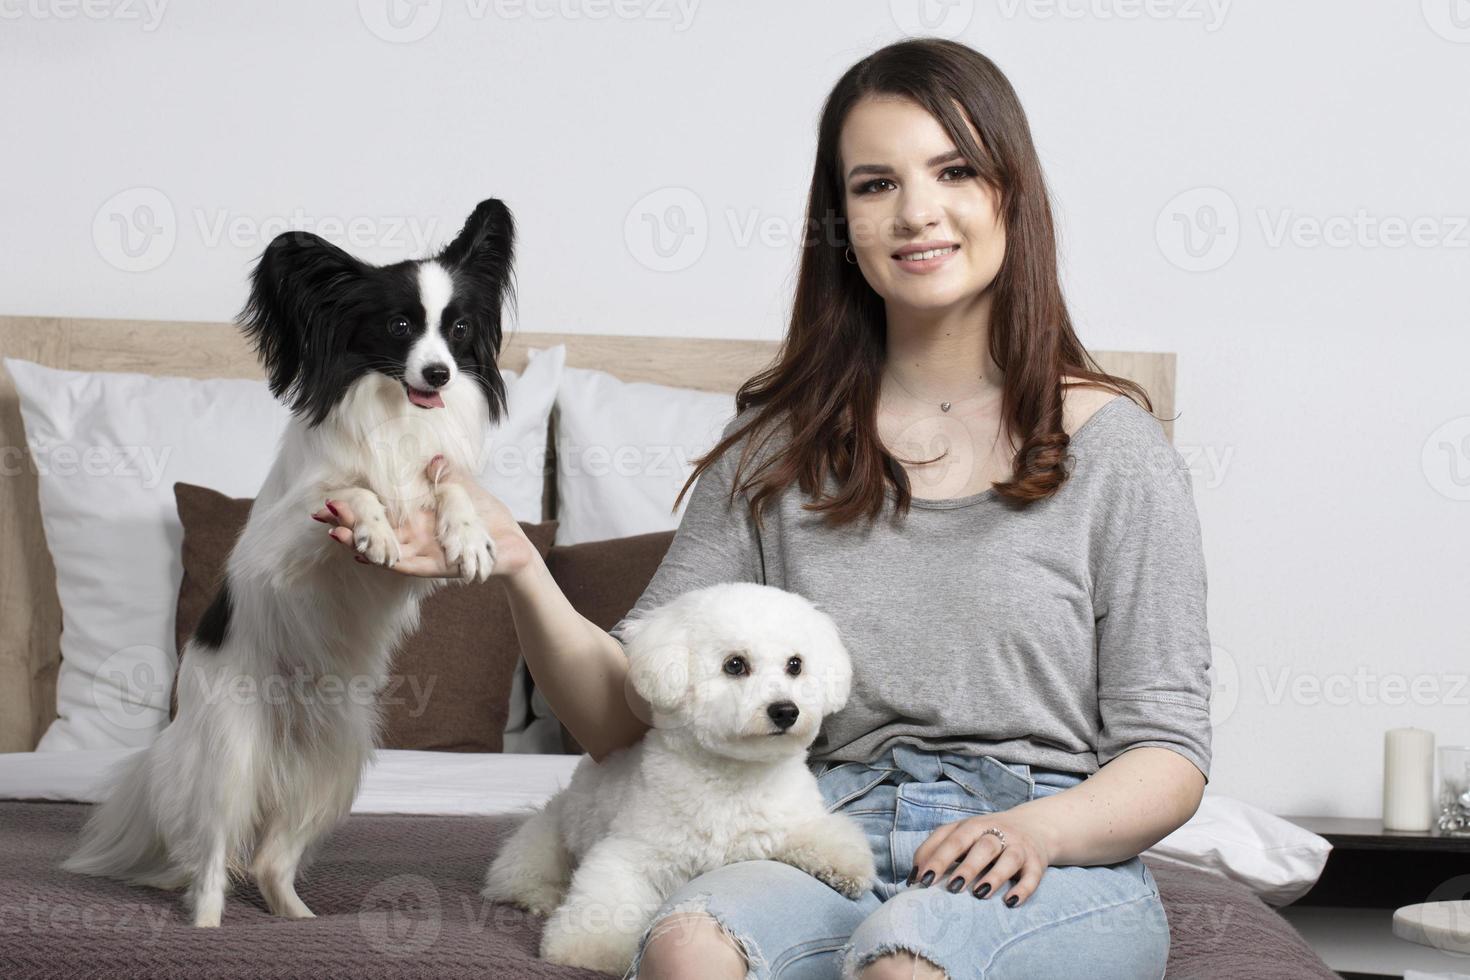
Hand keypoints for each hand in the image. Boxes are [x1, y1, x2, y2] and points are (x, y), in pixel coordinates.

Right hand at [311, 457, 537, 579]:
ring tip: (335, 533)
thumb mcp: (465, 490)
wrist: (510, 544)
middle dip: (348, 524)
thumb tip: (432, 457)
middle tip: (320, 513)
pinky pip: (407, 567)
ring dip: (360, 544)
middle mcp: (412, 539)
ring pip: (383, 552)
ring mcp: (421, 555)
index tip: (330, 497)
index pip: (379, 513)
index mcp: (415, 519)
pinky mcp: (434, 568)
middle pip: (374, 534)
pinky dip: (387, 561)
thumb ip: (447, 475)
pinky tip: (367, 555)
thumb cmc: (487, 518)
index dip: (356, 507)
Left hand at [907, 810, 1054, 907]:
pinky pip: (1032, 876)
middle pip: (981, 845)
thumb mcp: (961, 836)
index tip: (921, 880)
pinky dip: (1023, 889)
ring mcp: (1018, 847)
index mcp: (971, 826)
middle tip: (951, 887)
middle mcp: (996, 833)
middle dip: (966, 866)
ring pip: (1008, 858)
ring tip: (979, 893)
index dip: (937, 858)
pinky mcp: (1036, 862)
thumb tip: (912, 879)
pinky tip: (1010, 902)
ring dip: (994, 876)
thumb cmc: (986, 836)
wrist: (1034, 827)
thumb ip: (936, 850)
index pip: (952, 838)